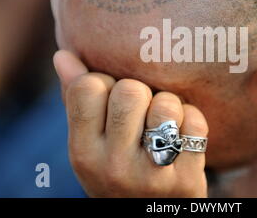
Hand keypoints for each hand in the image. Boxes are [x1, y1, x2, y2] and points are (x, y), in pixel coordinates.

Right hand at [53, 50, 208, 196]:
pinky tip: (182, 136)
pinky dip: (191, 120)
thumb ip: (76, 99)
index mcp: (82, 153)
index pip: (88, 87)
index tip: (111, 101)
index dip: (105, 84)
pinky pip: (194, 121)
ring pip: (166, 103)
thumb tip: (62, 55)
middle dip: (139, 94)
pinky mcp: (186, 179)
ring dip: (168, 106)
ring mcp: (151, 175)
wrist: (149, 213)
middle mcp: (113, 167)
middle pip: (130, 91)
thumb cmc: (117, 168)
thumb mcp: (89, 143)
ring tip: (161, 124)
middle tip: (140, 114)